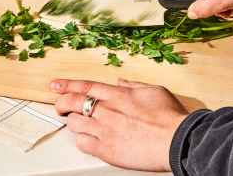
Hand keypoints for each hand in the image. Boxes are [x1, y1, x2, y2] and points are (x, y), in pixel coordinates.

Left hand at [51, 78, 187, 171]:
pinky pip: (84, 144)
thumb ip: (133, 84)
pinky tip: (88, 139)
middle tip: (60, 105)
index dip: (67, 85)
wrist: (176, 140)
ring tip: (77, 123)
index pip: (84, 86)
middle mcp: (108, 110)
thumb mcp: (153, 90)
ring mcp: (105, 130)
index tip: (55, 85)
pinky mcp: (107, 150)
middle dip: (62, 103)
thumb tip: (121, 81)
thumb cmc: (169, 116)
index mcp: (118, 94)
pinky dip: (82, 140)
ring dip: (73, 122)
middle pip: (73, 102)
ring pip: (75, 123)